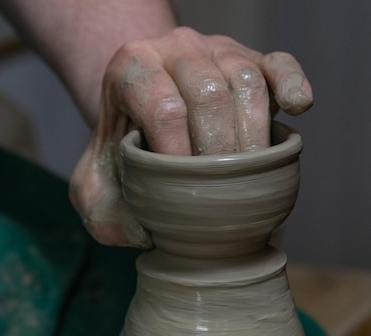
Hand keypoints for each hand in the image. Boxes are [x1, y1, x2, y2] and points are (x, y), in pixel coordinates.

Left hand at [70, 27, 312, 247]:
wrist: (138, 109)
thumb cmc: (119, 151)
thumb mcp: (93, 184)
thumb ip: (102, 212)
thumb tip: (149, 233)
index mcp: (130, 69)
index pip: (163, 109)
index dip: (178, 155)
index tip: (185, 192)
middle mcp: (174, 48)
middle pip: (209, 95)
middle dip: (219, 152)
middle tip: (221, 194)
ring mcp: (214, 49)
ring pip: (246, 81)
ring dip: (254, 135)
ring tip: (249, 176)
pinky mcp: (248, 56)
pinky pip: (277, 64)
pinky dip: (291, 85)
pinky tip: (296, 112)